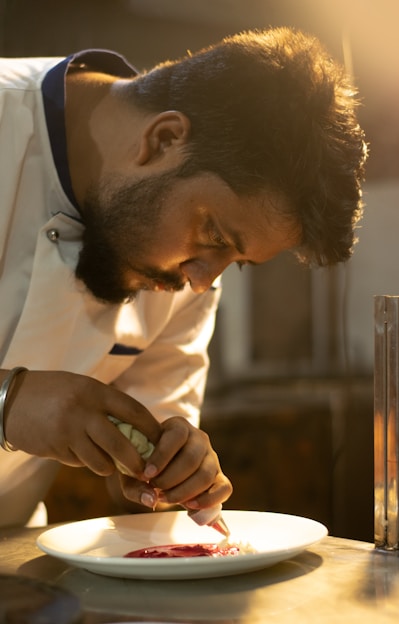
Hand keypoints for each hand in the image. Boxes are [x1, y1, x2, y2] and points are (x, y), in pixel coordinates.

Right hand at [3, 369, 160, 475]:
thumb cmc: (52, 391)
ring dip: (108, 466)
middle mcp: (83, 410)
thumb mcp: (81, 388)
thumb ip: (105, 404)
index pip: (133, 411)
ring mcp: (68, 431)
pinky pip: (79, 462)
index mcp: (95, 391)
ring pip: (101, 461)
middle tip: (142, 469)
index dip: (150, 428)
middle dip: (135, 461)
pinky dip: (84, 462)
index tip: (160, 440)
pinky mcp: (55, 448)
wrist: (10, 399)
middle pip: (121, 444)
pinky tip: (76, 451)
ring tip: (107, 461)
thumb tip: (135, 426)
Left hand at [118, 415, 232, 511]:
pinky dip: (209, 500)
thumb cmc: (144, 462)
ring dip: (184, 491)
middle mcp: (199, 438)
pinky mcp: (220, 476)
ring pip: (206, 474)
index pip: (176, 436)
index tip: (146, 474)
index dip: (161, 456)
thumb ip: (135, 484)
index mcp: (179, 427)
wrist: (158, 467)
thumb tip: (150, 499)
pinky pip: (225, 488)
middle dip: (170, 479)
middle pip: (191, 458)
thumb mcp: (134, 467)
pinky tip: (189, 506)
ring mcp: (212, 457)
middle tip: (154, 488)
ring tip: (164, 498)